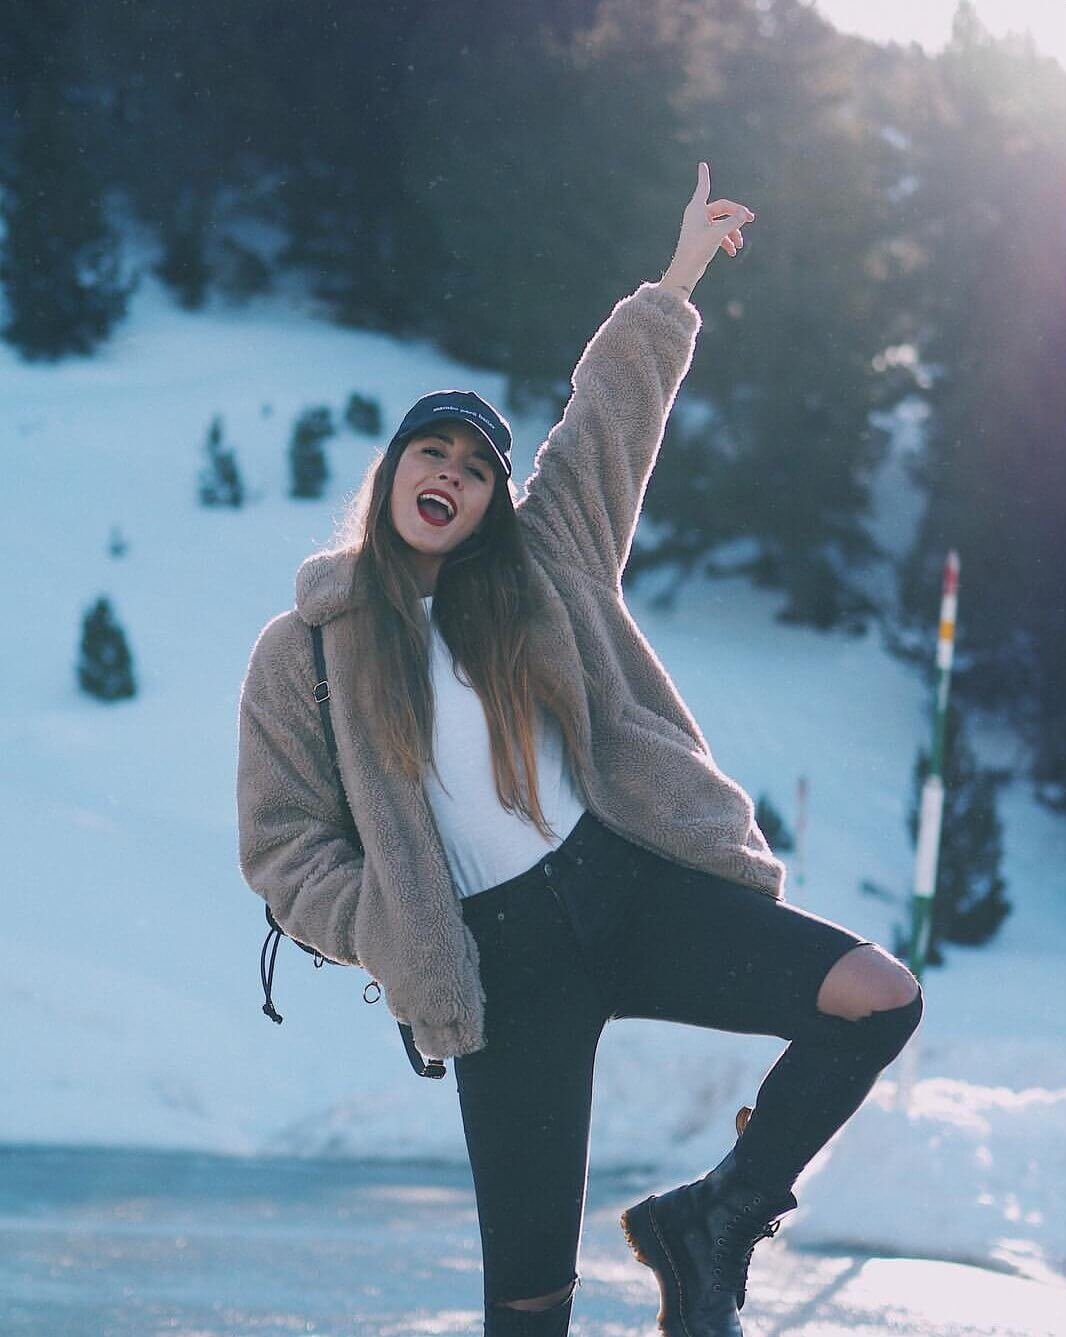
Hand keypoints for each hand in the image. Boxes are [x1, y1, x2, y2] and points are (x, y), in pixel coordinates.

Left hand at [662, 161, 755, 294]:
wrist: (686, 270)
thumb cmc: (697, 249)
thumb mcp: (718, 233)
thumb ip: (733, 221)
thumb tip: (745, 213)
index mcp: (697, 208)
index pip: (704, 187)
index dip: (704, 176)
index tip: (702, 164)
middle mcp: (697, 215)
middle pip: (722, 208)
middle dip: (736, 215)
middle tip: (751, 219)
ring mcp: (700, 227)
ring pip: (722, 223)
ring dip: (733, 232)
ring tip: (740, 245)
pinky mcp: (702, 238)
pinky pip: (718, 234)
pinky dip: (726, 241)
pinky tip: (732, 252)